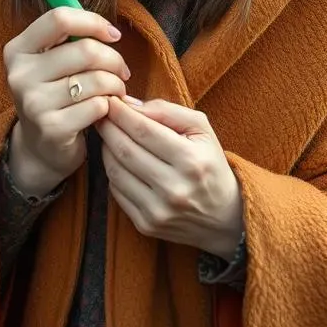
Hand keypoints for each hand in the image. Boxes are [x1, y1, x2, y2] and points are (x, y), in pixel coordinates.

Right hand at [3, 7, 128, 196]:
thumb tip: (109, 31)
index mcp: (18, 50)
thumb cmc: (56, 94)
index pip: (59, 18)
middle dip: (114, 59)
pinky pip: (97, 105)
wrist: (41, 148)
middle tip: (122, 71)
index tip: (113, 35)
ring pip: (96, 79)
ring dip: (116, 85)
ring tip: (116, 91)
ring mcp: (33, 103)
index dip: (93, 22)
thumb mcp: (52, 62)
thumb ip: (71, 39)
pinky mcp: (51, 128)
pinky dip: (109, 106)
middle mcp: (20, 74)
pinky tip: (105, 110)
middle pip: (85, 50)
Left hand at [95, 97, 243, 259]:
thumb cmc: (210, 163)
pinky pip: (116, 192)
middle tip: (101, 114)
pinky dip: (111, 171)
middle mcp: (174, 188)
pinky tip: (116, 158)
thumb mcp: (201, 129)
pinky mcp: (146, 225)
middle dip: (108, 127)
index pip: (143, 130)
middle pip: (125, 150)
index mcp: (191, 160)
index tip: (110, 101)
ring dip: (106, 148)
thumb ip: (167, 111)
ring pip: (116, 171)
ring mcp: (158, 210)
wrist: (224, 216)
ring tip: (108, 134)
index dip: (121, 113)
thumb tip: (129, 104)